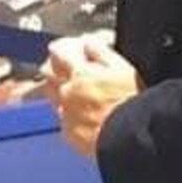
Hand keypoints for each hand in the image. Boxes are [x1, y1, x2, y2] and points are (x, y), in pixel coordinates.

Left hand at [48, 38, 138, 155]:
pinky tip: (86, 118)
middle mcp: (67, 92)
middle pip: (47, 73)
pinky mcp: (70, 135)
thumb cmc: (133, 104)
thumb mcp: (123, 68)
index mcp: (80, 72)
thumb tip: (88, 43)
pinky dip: (71, 116)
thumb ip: (101, 52)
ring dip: (60, 92)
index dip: (63, 48)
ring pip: (52, 98)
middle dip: (55, 68)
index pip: (58, 52)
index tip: (69, 50)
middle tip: (69, 70)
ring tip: (79, 94)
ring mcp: (66, 114)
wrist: (132, 139)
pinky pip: (63, 121)